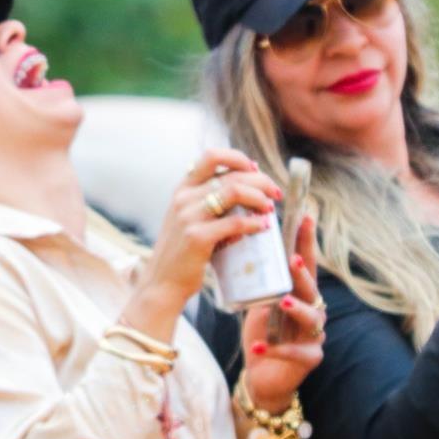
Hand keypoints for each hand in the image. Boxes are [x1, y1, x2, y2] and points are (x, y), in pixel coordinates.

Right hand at [136, 148, 282, 312]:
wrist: (163, 282)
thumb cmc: (183, 252)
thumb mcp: (189, 218)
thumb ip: (210, 200)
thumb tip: (248, 180)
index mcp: (182, 189)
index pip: (211, 156)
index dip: (238, 158)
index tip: (256, 170)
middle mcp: (184, 198)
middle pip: (231, 174)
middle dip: (261, 180)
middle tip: (275, 193)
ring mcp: (189, 216)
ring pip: (235, 191)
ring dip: (259, 198)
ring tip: (270, 209)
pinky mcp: (197, 237)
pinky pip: (235, 223)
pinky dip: (254, 223)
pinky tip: (263, 227)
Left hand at [240, 213, 325, 412]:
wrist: (264, 373)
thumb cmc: (263, 332)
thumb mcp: (260, 300)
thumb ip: (259, 277)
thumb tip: (239, 237)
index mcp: (301, 293)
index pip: (305, 262)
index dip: (306, 242)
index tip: (305, 216)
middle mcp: (313, 309)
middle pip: (311, 286)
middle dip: (302, 273)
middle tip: (292, 259)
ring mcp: (314, 334)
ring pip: (311, 317)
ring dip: (296, 308)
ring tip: (283, 301)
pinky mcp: (309, 357)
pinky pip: (296, 352)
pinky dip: (277, 348)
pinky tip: (261, 346)